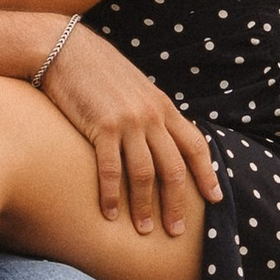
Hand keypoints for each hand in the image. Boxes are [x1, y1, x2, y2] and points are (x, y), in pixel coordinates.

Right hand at [38, 24, 221, 237]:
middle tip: (176, 231)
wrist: (65, 49)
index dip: (207, 173)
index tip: (214, 198)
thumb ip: (151, 112)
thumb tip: (161, 138)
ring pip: (145, 173)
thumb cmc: (97, 71)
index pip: (195, 145)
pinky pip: (112, 169)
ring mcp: (128, 121)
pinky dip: (112, 195)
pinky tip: (110, 214)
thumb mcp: (135, 87)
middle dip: (177, 202)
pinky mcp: (102, 126)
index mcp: (163, 106)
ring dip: (146, 206)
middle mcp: (151, 115)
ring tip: (144, 230)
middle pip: (174, 167)